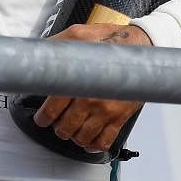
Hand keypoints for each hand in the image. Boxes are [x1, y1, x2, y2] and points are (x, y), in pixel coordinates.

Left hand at [33, 23, 151, 154]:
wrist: (141, 44)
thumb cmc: (110, 39)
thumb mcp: (78, 34)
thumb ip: (57, 46)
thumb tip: (39, 54)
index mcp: (79, 79)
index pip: (53, 108)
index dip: (44, 117)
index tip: (42, 118)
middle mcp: (92, 98)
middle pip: (66, 127)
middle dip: (58, 126)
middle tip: (56, 122)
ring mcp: (107, 110)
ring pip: (82, 137)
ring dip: (73, 136)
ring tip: (71, 128)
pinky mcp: (120, 117)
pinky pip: (104, 141)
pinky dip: (93, 145)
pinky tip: (88, 139)